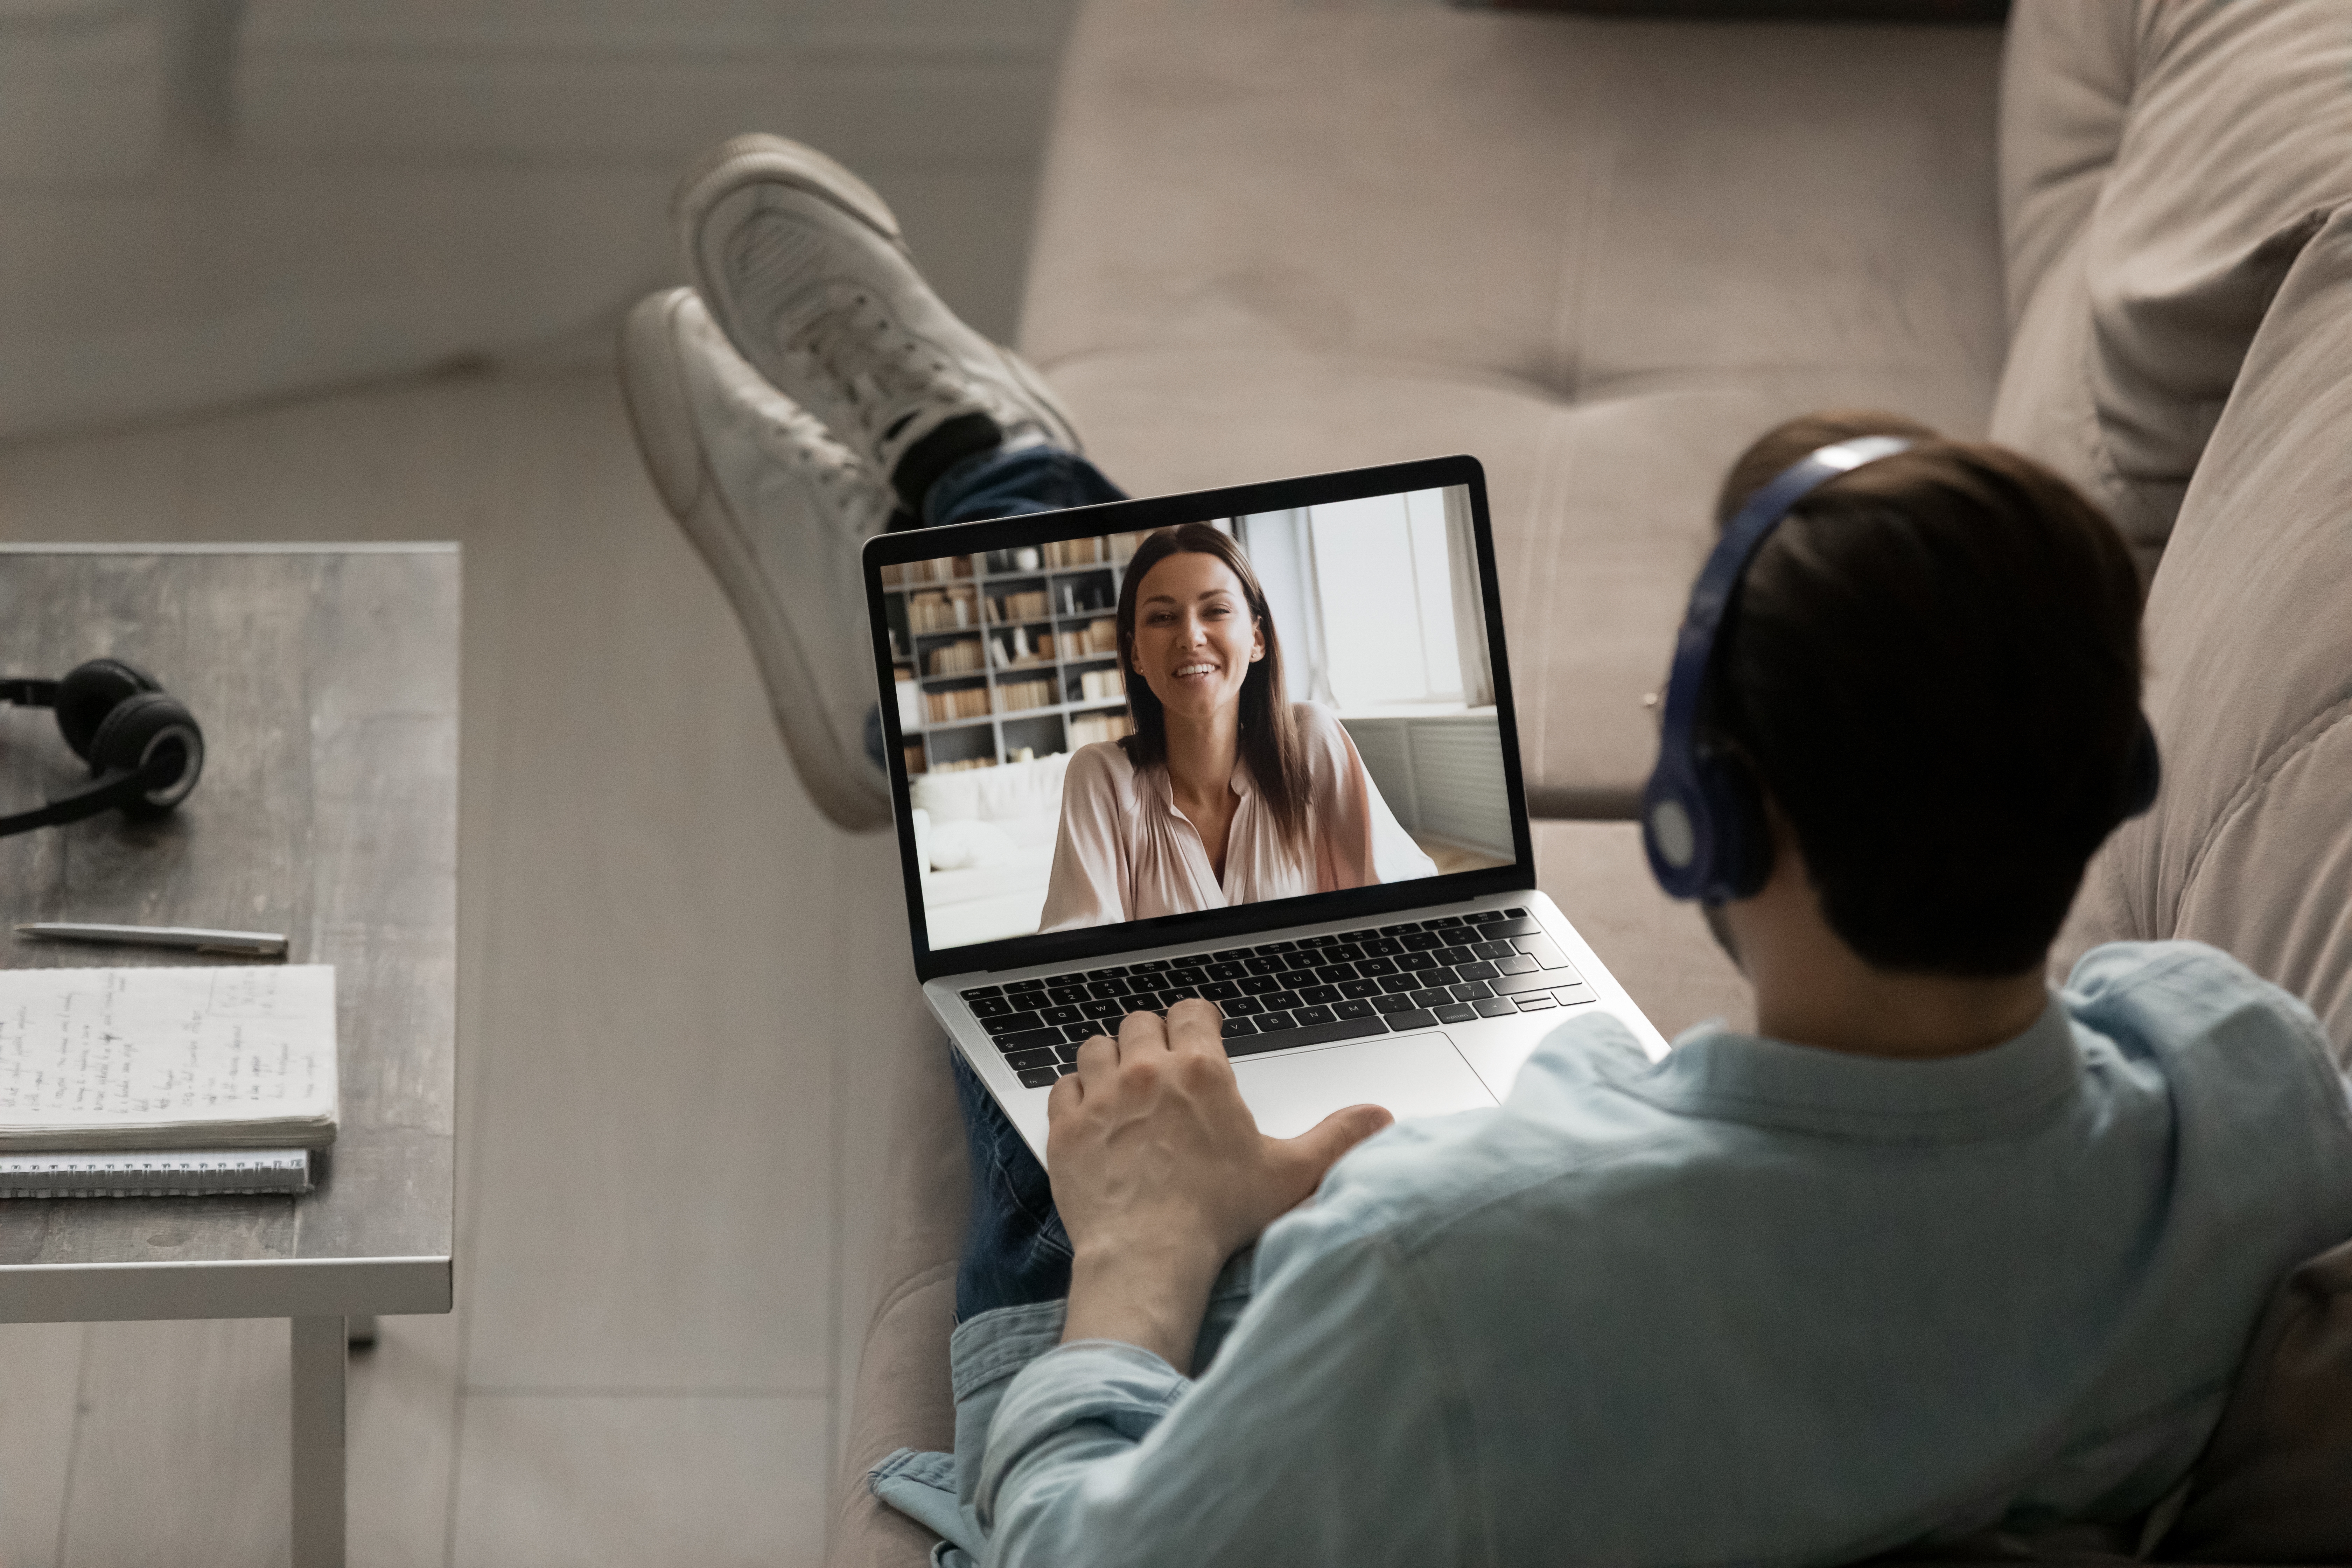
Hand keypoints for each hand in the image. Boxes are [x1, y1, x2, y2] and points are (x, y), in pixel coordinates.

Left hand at [1047, 998, 1391, 1369]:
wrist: (1150, 1255)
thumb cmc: (1218, 1217)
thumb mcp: (1290, 1174)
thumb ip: (1337, 1138)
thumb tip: (1379, 1117)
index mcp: (1202, 1071)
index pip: (1193, 1012)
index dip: (1197, 1019)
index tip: (1199, 1032)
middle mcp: (1148, 1072)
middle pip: (1142, 1023)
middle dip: (1154, 1037)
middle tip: (1163, 1063)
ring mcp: (1101, 1097)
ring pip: (1097, 1046)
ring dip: (1111, 1058)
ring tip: (1124, 1083)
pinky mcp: (1067, 1128)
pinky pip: (1063, 1087)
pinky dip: (1076, 1093)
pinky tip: (1092, 1113)